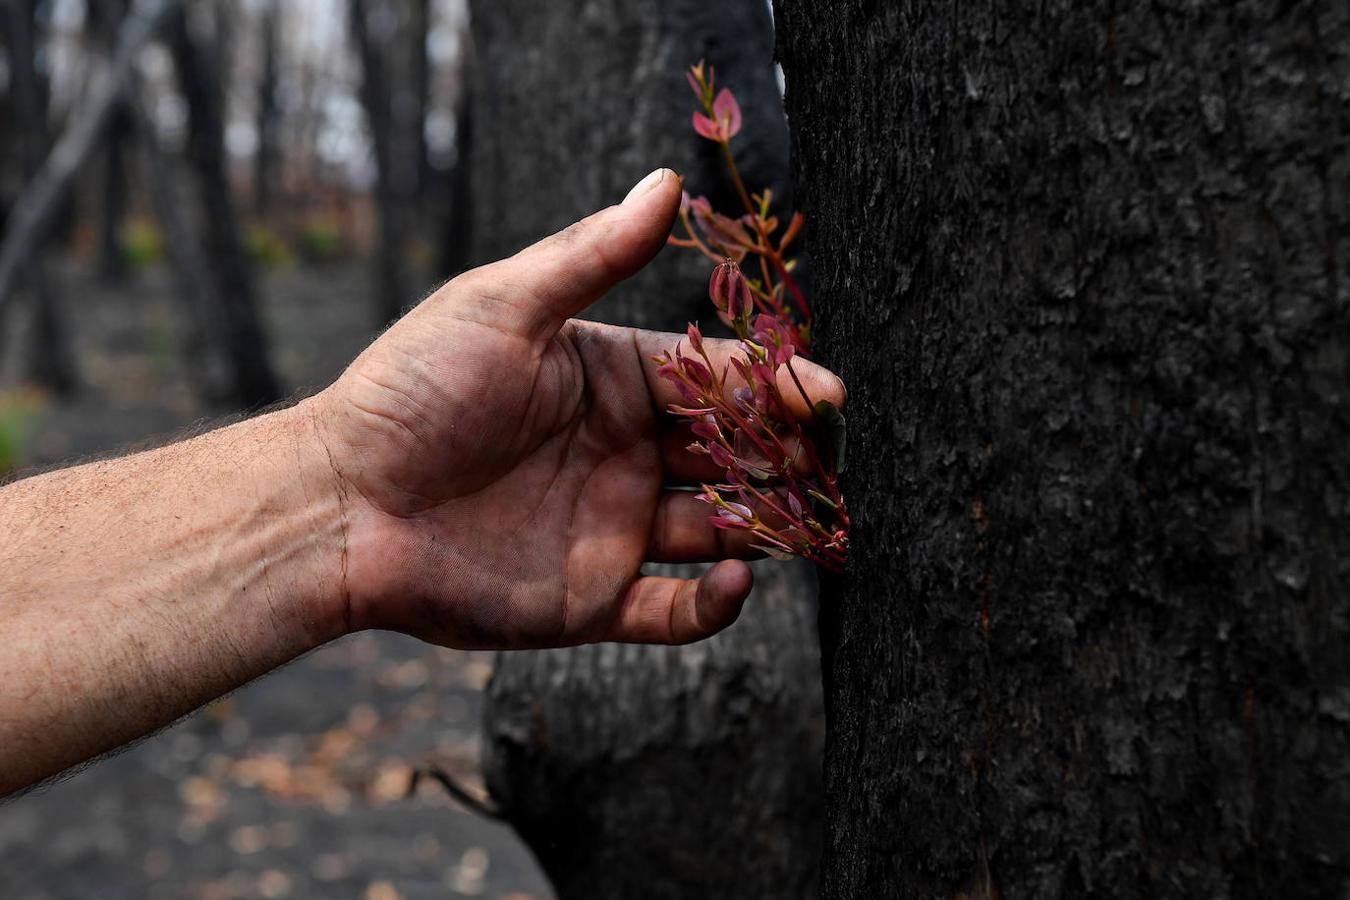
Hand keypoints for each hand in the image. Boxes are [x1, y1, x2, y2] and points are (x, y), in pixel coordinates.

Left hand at [311, 169, 845, 648]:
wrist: (341, 504)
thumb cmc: (415, 390)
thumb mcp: (505, 305)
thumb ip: (593, 256)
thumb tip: (666, 181)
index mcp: (611, 381)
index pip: (714, 378)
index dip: (773, 384)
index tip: (829, 392)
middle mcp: (624, 454)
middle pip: (730, 454)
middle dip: (785, 455)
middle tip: (827, 460)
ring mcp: (612, 528)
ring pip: (719, 529)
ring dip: (768, 524)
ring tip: (805, 518)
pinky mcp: (592, 600)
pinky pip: (673, 612)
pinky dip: (714, 604)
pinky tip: (739, 577)